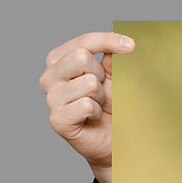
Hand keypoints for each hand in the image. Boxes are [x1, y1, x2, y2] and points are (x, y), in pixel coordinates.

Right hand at [40, 32, 134, 182]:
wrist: (115, 141)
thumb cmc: (112, 106)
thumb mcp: (115, 77)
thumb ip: (113, 58)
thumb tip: (121, 41)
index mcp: (59, 61)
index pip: (82, 42)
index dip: (107, 40)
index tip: (131, 45)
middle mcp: (50, 77)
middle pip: (80, 57)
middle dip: (101, 75)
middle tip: (102, 92)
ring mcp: (51, 98)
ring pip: (87, 82)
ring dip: (102, 96)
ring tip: (99, 107)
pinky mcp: (58, 119)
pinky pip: (86, 105)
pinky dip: (98, 112)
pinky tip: (94, 119)